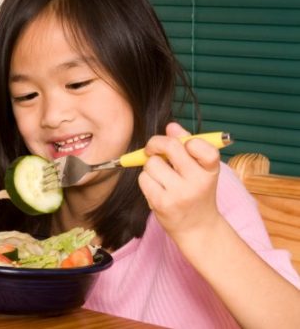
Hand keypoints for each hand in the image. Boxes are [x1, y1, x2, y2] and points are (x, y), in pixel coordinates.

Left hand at [137, 122, 222, 244]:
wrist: (197, 227)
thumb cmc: (197, 193)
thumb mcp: (200, 169)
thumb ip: (187, 145)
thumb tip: (171, 126)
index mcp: (210, 170)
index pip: (201, 145)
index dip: (187, 140)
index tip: (181, 145)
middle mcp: (197, 181)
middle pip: (170, 146)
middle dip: (156, 143)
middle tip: (153, 149)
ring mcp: (179, 193)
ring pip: (152, 163)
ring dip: (151, 166)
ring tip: (161, 177)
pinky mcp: (162, 203)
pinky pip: (144, 179)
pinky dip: (146, 180)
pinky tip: (156, 188)